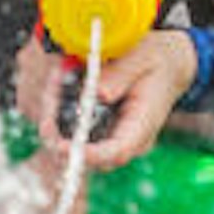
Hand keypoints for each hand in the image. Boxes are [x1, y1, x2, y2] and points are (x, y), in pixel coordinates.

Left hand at [28, 27, 196, 172]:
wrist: (168, 63)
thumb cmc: (156, 59)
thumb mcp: (142, 56)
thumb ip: (120, 74)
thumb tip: (98, 93)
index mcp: (143, 124)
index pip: (117, 151)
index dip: (88, 155)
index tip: (63, 146)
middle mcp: (128, 139)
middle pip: (90, 157)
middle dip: (60, 140)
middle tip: (45, 118)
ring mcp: (115, 137)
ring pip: (76, 145)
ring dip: (56, 121)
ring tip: (53, 82)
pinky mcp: (103, 130)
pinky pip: (75, 131)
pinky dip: (60, 112)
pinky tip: (57, 82)